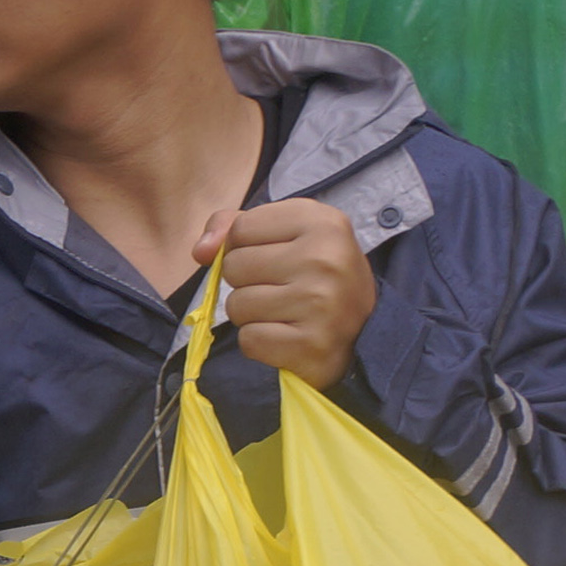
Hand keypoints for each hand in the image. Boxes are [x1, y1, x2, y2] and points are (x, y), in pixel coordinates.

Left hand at [192, 196, 374, 390]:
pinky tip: (287, 337)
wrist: (364, 331)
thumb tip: (200, 251)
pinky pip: (249, 339)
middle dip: (247, 282)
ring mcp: (320, 303)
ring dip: (252, 314)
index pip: (241, 228)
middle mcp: (324, 258)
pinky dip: (260, 343)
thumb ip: (234, 226)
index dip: (246, 247)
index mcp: (322, 221)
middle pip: (234, 266)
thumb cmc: (316, 276)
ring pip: (237, 305)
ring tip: (285, 313)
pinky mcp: (311, 344)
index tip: (278, 258)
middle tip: (283, 290)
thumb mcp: (286, 234)